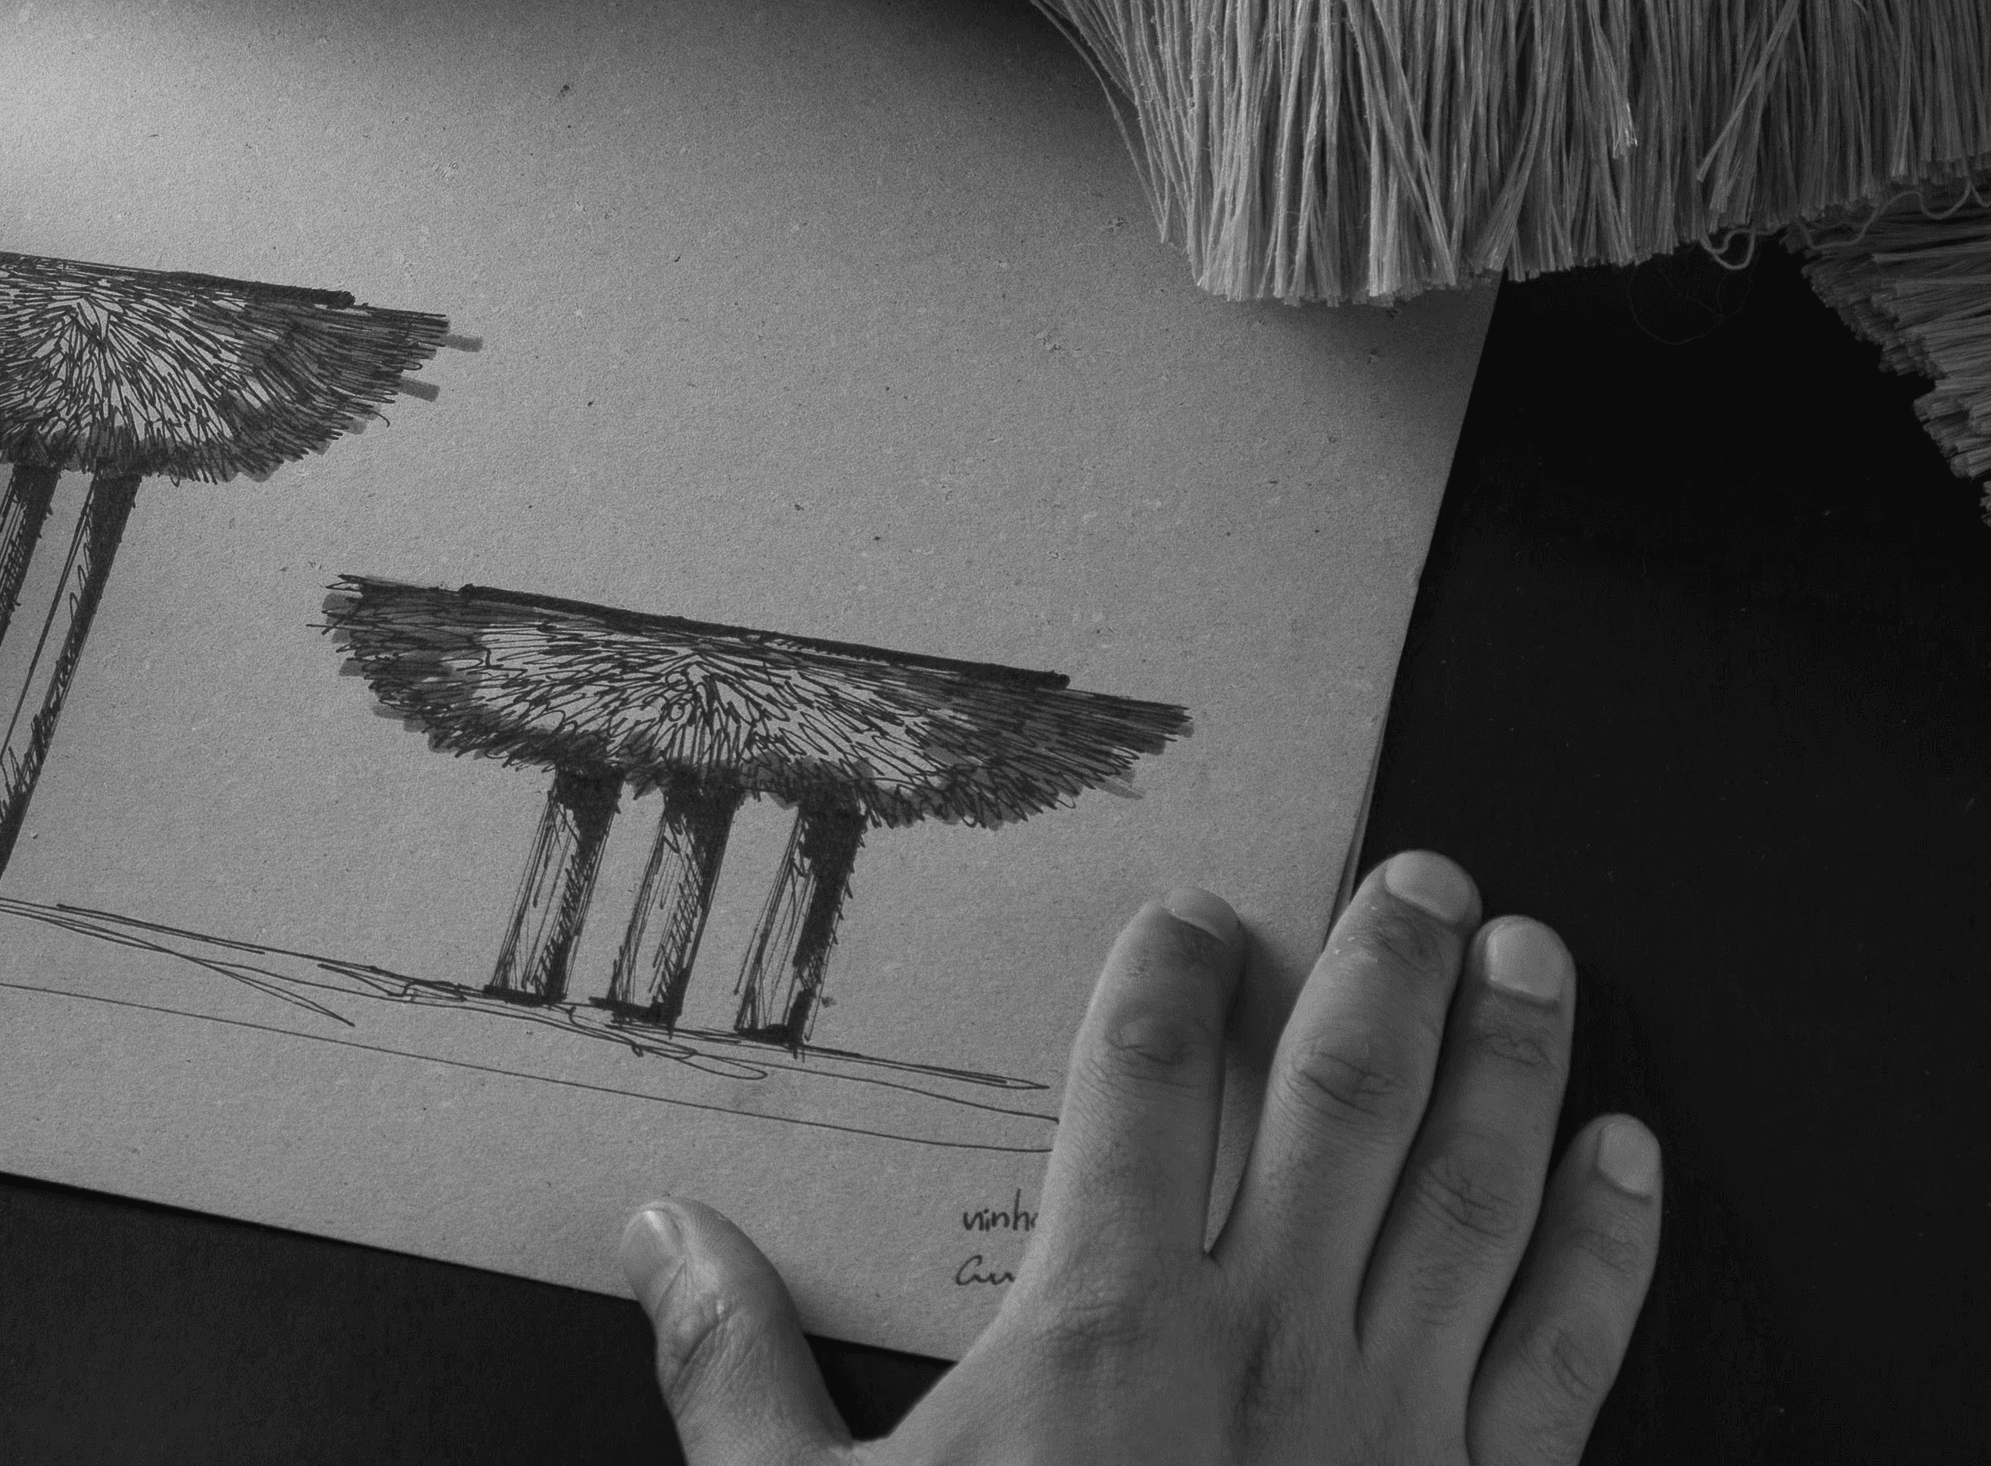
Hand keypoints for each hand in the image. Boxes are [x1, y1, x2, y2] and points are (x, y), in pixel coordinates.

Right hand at [618, 853, 1661, 1464]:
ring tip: (1535, 953)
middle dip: (1384, 970)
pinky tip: (1628, 1159)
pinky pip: (1565, 1353)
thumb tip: (660, 1230)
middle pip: (1339, 1100)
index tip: (1193, 909)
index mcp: (1104, 1327)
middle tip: (1423, 877)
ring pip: (1470, 1193)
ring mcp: (1389, 1421)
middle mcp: (1264, 1343)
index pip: (1142, 1086)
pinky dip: (1607, 1249)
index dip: (1170, 975)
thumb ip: (737, 1370)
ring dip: (1509, 1060)